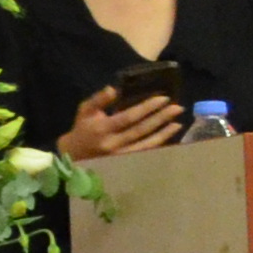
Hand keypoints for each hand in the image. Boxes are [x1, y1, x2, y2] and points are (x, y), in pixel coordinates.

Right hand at [59, 89, 186, 163]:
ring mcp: (121, 156)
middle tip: (177, 108)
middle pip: (141, 130)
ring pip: (147, 144)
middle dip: (161, 118)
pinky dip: (158, 145)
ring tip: (178, 123)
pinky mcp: (126, 163)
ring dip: (164, 133)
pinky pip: (145, 153)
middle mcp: (113, 143)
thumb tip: (114, 88)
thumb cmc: (82, 129)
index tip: (163, 98)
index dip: (147, 108)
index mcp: (102, 128)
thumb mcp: (85, 110)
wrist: (74, 156)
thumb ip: (99, 99)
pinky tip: (168, 137)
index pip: (128, 117)